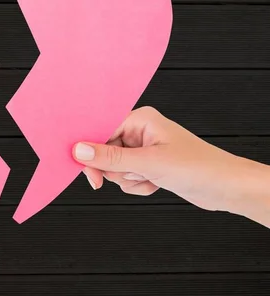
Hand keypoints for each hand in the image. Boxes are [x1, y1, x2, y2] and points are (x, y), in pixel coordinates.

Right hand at [72, 107, 269, 223]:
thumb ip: (111, 158)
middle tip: (131, 176)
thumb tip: (80, 151)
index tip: (86, 168)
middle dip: (117, 169)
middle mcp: (140, 130)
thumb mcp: (148, 163)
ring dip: (130, 179)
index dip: (91, 150)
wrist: (226, 187)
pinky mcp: (148, 165)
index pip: (101, 130)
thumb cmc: (198, 167)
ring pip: (115, 167)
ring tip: (151, 178)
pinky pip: (127, 178)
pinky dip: (138, 185)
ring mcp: (143, 148)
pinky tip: (156, 183)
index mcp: (139, 118)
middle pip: (105, 151)